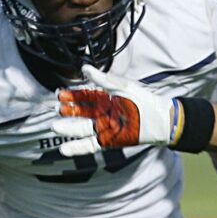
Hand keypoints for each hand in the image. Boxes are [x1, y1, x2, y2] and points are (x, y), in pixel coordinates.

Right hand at [52, 64, 175, 156]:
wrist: (161, 121)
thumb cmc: (145, 101)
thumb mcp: (123, 87)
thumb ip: (103, 81)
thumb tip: (85, 68)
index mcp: (107, 98)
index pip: (85, 96)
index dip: (72, 96)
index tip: (59, 94)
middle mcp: (104, 113)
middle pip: (81, 113)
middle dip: (68, 111)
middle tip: (56, 109)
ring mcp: (106, 128)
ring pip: (82, 129)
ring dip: (69, 128)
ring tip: (55, 126)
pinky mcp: (109, 141)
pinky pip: (90, 145)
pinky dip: (77, 147)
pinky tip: (64, 148)